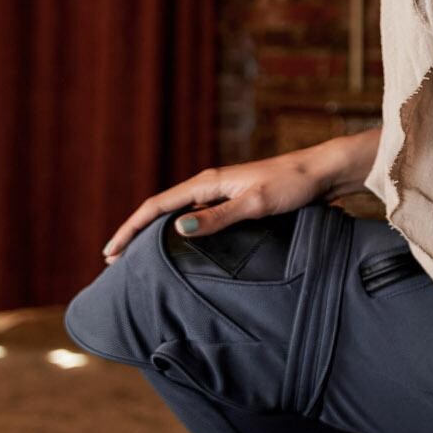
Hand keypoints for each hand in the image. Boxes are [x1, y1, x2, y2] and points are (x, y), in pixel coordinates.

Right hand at [100, 142, 347, 264]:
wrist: (322, 171)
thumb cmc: (292, 185)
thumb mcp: (256, 204)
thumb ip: (218, 217)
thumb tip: (178, 229)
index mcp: (208, 182)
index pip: (156, 206)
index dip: (130, 229)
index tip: (110, 254)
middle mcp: (210, 184)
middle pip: (161, 210)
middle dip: (135, 233)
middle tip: (114, 262)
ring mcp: (222, 192)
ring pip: (177, 214)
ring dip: (155, 234)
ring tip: (137, 259)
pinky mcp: (235, 201)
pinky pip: (196, 217)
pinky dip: (178, 232)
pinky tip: (179, 247)